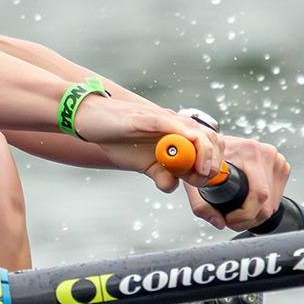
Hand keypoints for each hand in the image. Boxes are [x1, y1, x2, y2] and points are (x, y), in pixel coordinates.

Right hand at [71, 93, 221, 191]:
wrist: (89, 119)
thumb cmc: (115, 139)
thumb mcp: (141, 164)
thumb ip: (159, 174)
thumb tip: (170, 185)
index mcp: (178, 135)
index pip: (209, 145)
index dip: (214, 164)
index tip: (205, 181)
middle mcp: (175, 124)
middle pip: (210, 138)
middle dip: (214, 161)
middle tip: (204, 178)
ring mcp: (162, 119)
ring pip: (196, 131)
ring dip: (204, 151)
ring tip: (200, 170)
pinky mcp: (146, 117)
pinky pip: (170, 123)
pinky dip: (182, 132)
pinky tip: (187, 142)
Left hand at [183, 133, 289, 230]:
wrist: (212, 142)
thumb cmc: (202, 157)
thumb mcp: (195, 178)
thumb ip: (201, 204)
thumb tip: (219, 223)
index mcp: (250, 152)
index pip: (258, 194)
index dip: (244, 215)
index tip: (228, 220)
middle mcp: (268, 154)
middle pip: (268, 203)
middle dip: (248, 219)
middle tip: (230, 221)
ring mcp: (277, 160)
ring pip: (273, 203)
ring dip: (256, 216)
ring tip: (236, 216)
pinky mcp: (281, 167)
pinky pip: (276, 197)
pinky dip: (263, 207)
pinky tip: (247, 207)